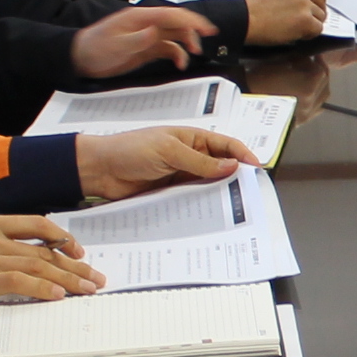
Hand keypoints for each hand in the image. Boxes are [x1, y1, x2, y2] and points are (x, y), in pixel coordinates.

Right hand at [0, 214, 104, 313]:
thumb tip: (1, 266)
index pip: (35, 224)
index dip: (60, 236)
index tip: (76, 249)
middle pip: (45, 248)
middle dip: (75, 263)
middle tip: (95, 276)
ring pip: (40, 265)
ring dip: (69, 279)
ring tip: (88, 289)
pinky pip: (23, 282)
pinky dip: (44, 289)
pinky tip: (59, 296)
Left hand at [71, 6, 212, 81]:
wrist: (81, 58)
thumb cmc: (94, 49)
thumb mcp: (116, 45)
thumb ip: (137, 39)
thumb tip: (155, 31)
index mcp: (139, 18)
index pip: (171, 15)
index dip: (190, 20)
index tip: (206, 28)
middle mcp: (146, 24)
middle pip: (176, 23)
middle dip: (193, 31)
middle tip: (206, 41)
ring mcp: (147, 36)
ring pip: (174, 35)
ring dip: (186, 43)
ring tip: (194, 54)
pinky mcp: (146, 48)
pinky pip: (167, 48)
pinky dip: (177, 54)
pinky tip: (179, 63)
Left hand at [81, 124, 256, 202]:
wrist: (99, 169)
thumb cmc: (130, 149)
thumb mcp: (169, 151)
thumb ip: (200, 161)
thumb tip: (231, 166)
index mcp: (192, 139)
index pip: (226, 146)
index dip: (243, 155)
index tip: (257, 168)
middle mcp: (189, 157)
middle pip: (220, 168)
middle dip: (234, 179)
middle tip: (247, 195)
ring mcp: (180, 176)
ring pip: (207, 187)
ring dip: (218, 196)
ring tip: (231, 210)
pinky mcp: (170, 193)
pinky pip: (191, 200)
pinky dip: (200, 207)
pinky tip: (208, 217)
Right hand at [246, 0, 331, 43]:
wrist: (245, 21)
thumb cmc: (254, 8)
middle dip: (314, 8)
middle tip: (304, 17)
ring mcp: (303, 2)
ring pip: (321, 14)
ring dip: (312, 22)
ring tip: (297, 26)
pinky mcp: (305, 19)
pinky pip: (318, 28)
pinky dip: (311, 33)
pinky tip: (299, 33)